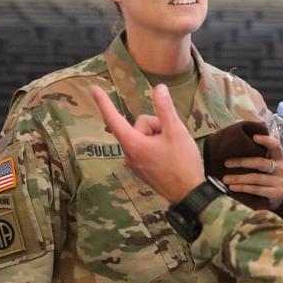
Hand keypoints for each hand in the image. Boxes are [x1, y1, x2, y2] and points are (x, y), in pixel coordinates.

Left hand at [91, 84, 204, 202]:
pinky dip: (157, 146)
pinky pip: (146, 148)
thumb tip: (159, 88)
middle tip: (172, 137)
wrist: (189, 193)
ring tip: (173, 148)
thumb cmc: (183, 163)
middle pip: (139, 126)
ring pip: (144, 137)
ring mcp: (135, 164)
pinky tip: (170, 156)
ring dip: (159, 136)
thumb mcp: (176, 131)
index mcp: (133, 144)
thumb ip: (165, 108)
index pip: (114, 119)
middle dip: (157, 125)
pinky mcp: (142, 170)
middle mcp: (129, 154)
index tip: (93, 89)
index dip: (104, 102)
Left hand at [223, 134, 282, 210]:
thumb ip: (259, 155)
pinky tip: (232, 188)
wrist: (280, 197)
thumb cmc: (269, 177)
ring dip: (238, 178)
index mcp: (279, 158)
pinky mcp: (276, 193)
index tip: (254, 137)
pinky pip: (256, 189)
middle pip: (260, 163)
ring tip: (225, 179)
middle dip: (242, 162)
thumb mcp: (268, 165)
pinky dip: (243, 188)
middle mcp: (281, 168)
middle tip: (226, 163)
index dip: (267, 140)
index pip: (276, 146)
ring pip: (256, 178)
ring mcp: (280, 181)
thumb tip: (237, 145)